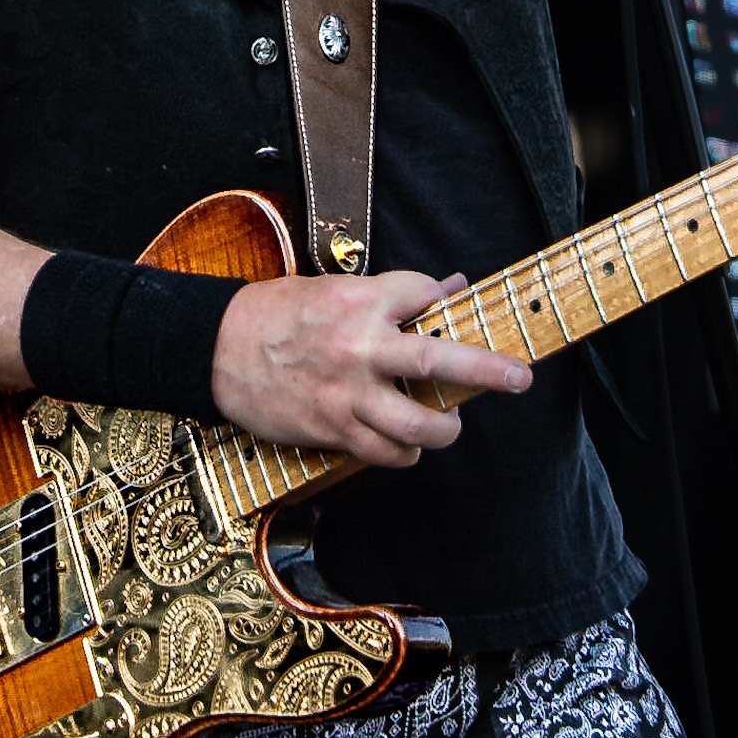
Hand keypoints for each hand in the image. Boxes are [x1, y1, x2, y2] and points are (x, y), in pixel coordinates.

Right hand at [210, 269, 531, 466]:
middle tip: (520, 378)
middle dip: (487, 369)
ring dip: (445, 428)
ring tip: (450, 424)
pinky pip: (386, 451)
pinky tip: (406, 443)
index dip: (443, 302)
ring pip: (419, 422)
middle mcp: (359, 345)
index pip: (426, 295)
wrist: (218, 348)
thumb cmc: (277, 314)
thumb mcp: (331, 288)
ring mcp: (348, 392)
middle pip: (439, 358)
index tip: (448, 310)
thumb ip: (392, 293)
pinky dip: (405, 451)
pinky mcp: (333, 428)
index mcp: (359, 298)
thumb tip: (453, 286)